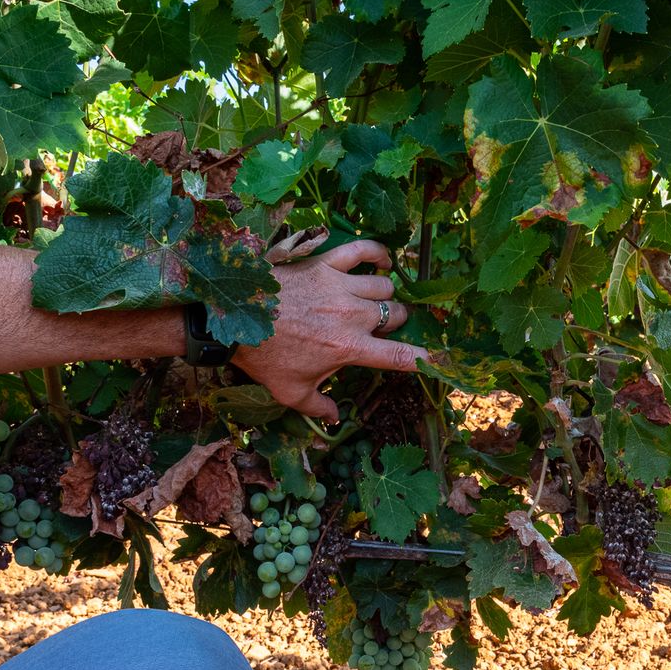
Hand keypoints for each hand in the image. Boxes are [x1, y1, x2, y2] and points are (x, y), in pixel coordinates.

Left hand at [230, 239, 425, 420]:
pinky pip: (362, 250)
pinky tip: (382, 260)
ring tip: (374, 299)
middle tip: (383, 327)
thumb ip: (318, 407)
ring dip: (384, 294)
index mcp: (350, 349)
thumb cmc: (264, 357)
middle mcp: (353, 316)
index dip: (424, 359)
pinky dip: (377, 253)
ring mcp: (341, 286)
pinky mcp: (325, 264)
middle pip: (396, 314)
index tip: (435, 360)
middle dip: (396, 322)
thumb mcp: (291, 392)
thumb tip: (334, 419)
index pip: (400, 356)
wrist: (235, 320)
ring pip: (384, 286)